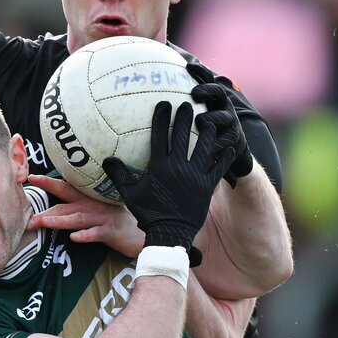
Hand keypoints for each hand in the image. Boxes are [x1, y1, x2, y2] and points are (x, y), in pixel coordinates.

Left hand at [26, 174, 143, 257]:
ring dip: (60, 221)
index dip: (48, 182)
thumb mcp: (95, 210)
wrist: (141, 232)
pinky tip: (75, 238)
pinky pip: (96, 234)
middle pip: (65, 206)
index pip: (64, 188)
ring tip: (44, 223)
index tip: (31, 177)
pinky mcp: (111, 232)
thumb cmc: (114, 222)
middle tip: (29, 217)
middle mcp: (92, 206)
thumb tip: (53, 210)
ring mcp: (101, 218)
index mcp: (86, 199)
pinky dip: (86, 235)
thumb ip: (77, 207)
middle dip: (46, 211)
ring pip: (77, 219)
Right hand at [103, 101, 236, 261]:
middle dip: (185, 117)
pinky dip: (224, 157)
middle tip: (188, 103)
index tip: (164, 104)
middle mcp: (178, 167)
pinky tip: (229, 147)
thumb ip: (119, 175)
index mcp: (159, 166)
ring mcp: (194, 176)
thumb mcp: (129, 195)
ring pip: (204, 147)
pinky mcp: (206, 187)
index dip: (162, 118)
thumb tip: (107, 160)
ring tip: (210, 120)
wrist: (169, 234)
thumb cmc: (148, 214)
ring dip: (207, 132)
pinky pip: (218, 168)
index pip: (160, 136)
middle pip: (182, 136)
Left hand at [186, 65, 253, 186]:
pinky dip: (216, 142)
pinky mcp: (233, 137)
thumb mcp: (197, 114)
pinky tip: (207, 147)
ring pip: (221, 116)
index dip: (200, 71)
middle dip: (207, 90)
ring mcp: (230, 121)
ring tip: (200, 121)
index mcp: (213, 98)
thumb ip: (183, 105)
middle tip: (194, 93)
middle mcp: (223, 106)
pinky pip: (225, 138)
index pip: (208, 80)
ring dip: (210, 117)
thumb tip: (156, 97)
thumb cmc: (205, 128)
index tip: (187, 66)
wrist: (230, 147)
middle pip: (218, 92)